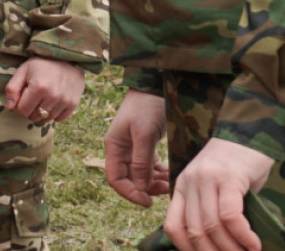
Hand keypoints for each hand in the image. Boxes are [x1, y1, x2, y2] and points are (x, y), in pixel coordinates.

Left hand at [6, 57, 83, 123]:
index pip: (23, 111)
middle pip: (35, 117)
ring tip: (44, 97)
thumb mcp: (23, 70)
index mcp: (38, 87)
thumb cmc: (42, 64)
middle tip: (36, 95)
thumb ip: (12, 89)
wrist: (67, 56)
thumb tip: (10, 108)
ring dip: (43, 112)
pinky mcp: (73, 103)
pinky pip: (59, 119)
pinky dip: (55, 113)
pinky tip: (54, 101)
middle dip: (32, 109)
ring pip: (47, 119)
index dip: (22, 103)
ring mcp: (65, 100)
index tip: (26, 94)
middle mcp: (53, 96)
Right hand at [105, 89, 170, 207]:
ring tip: (170, 183)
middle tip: (165, 191)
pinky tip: (170, 174)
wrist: (156, 83)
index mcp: (114, 146)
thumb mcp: (144, 133)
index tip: (147, 202)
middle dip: (146, 188)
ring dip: (154, 182)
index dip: (130, 193)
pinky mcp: (145, 143)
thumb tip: (140, 188)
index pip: (116, 179)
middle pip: (129, 178)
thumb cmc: (147, 105)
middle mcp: (121, 149)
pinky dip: (159, 172)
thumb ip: (141, 162)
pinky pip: (149, 165)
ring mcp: (133, 146)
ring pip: (140, 173)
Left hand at [164, 138, 274, 250]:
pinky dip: (243, 236)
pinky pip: (230, 216)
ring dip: (230, 248)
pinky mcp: (229, 177)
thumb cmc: (237, 164)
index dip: (188, 250)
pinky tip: (254, 244)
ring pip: (212, 226)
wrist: (253, 131)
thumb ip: (211, 210)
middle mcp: (190, 182)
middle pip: (194, 231)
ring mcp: (208, 179)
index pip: (173, 226)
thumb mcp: (215, 187)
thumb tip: (219, 245)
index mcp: (182, 186)